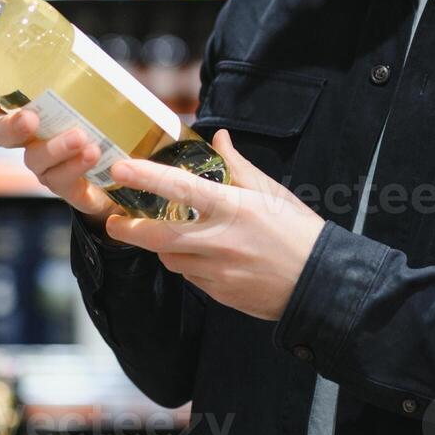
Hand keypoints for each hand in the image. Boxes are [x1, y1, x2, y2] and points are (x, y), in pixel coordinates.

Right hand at [0, 66, 122, 229]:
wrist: (131, 171)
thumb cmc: (108, 124)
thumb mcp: (102, 90)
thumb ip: (87, 71)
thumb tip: (81, 42)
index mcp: (33, 110)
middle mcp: (31, 140)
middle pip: (3, 135)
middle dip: (12, 126)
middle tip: (30, 118)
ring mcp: (47, 167)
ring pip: (36, 160)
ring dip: (56, 148)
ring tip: (82, 137)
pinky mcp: (69, 189)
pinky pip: (64, 183)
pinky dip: (77, 169)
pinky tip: (93, 155)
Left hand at [103, 130, 324, 320]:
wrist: (320, 283)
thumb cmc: (299, 231)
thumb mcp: (273, 192)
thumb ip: (238, 166)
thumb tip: (218, 140)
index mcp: (234, 208)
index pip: (181, 188)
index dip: (146, 177)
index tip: (121, 169)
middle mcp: (220, 241)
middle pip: (158, 236)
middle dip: (128, 229)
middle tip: (114, 220)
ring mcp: (217, 272)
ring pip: (171, 259)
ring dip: (162, 246)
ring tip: (167, 234)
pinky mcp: (219, 294)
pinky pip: (190, 277)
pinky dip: (186, 264)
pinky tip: (200, 255)